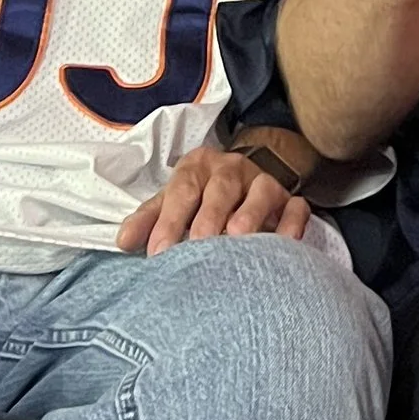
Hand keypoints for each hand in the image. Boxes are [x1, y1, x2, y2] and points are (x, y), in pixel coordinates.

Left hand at [116, 140, 313, 253]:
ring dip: (251, 214)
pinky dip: (291, 224)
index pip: (182, 190)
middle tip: (200, 246)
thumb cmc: (200, 197)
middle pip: (221, 189)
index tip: (158, 252)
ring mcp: (265, 182)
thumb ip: (149, 219)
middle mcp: (232, 170)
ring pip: (261, 193)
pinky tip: (283, 244)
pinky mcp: (291, 199)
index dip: (170, 220)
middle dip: (209, 218)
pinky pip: (296, 208)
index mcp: (198, 167)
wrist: (243, 180)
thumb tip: (123, 241)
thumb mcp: (172, 201)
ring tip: (239, 238)